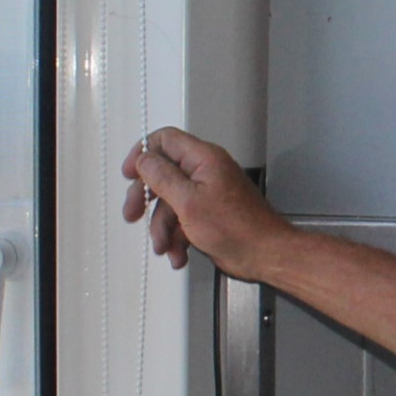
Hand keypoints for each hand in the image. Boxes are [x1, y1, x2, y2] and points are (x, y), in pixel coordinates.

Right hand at [121, 127, 293, 277]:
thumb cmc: (238, 229)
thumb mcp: (188, 201)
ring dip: (162, 227)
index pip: (165, 140)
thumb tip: (143, 160)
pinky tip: (178, 253)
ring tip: (164, 246)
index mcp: (203, 159)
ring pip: (169, 203)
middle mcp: (205, 172)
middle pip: (162, 174)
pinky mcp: (208, 214)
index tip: (130, 173)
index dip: (143, 153)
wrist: (265, 256)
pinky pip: (182, 220)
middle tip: (132, 213)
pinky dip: (176, 237)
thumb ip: (162, 177)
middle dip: (145, 198)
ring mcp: (206, 194)